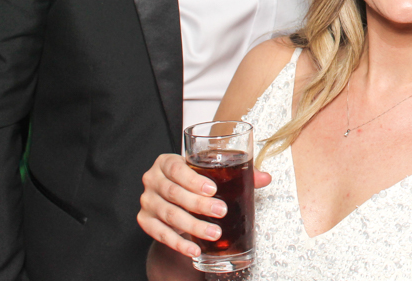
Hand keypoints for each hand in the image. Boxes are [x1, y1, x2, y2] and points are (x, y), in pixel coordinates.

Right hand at [137, 153, 270, 257]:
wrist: (172, 199)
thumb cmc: (193, 181)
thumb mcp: (210, 173)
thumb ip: (237, 173)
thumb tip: (265, 177)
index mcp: (166, 162)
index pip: (176, 168)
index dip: (193, 179)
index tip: (213, 189)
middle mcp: (152, 179)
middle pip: (174, 193)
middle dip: (199, 204)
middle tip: (221, 211)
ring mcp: (147, 201)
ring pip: (169, 215)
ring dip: (193, 226)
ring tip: (215, 233)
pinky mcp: (145, 221)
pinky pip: (161, 234)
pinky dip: (179, 243)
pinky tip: (195, 249)